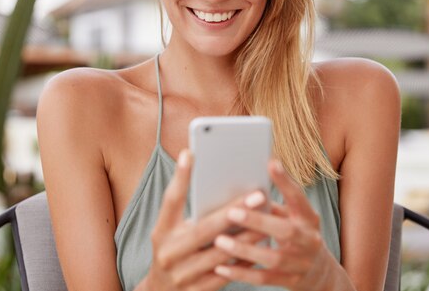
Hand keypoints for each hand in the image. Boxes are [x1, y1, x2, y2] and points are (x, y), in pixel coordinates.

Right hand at [141, 149, 265, 290]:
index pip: (171, 200)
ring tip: (267, 218)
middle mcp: (169, 252)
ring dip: (248, 234)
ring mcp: (183, 275)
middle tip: (258, 194)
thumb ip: (184, 205)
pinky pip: (227, 274)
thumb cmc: (173, 249)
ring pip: (221, 252)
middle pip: (204, 229)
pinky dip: (245, 258)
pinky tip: (261, 245)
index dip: (181, 177)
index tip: (192, 153)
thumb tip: (202, 169)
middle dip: (234, 210)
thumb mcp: (170, 229)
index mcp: (161, 231)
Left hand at [212, 160, 339, 290]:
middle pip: (285, 231)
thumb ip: (272, 207)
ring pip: (272, 258)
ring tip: (219, 240)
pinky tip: (221, 267)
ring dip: (244, 250)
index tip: (270, 163)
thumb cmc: (297, 235)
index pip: (298, 198)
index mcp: (308, 218)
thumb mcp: (293, 218)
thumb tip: (245, 189)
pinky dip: (241, 274)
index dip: (286, 181)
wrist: (321, 274)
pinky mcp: (290, 282)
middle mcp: (309, 240)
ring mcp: (301, 263)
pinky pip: (263, 279)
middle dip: (258, 221)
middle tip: (232, 212)